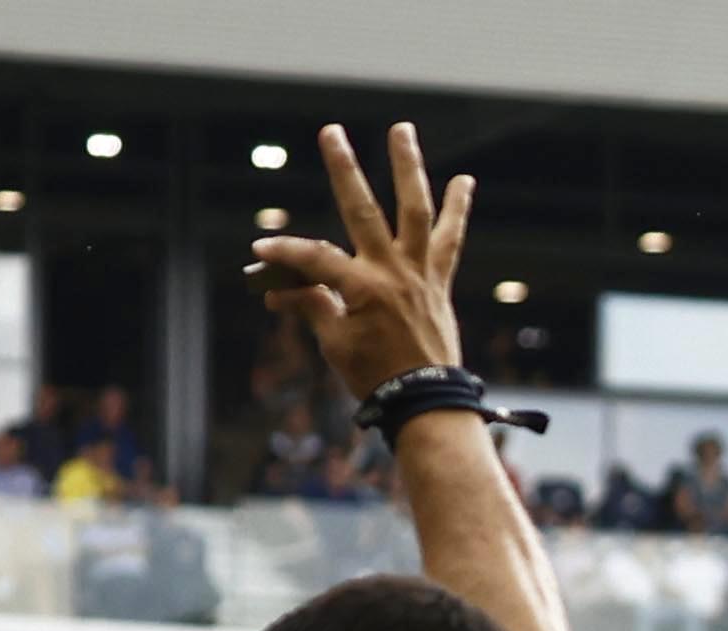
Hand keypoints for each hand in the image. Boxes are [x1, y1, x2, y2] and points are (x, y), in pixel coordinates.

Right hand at [246, 123, 474, 406]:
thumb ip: (310, 307)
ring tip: (403, 130)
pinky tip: (465, 181)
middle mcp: (395, 272)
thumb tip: (278, 289)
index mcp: (364, 289)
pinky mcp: (438, 282)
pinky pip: (450, 240)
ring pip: (416, 211)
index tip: (262, 249)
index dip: (287, 252)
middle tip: (332, 132)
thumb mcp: (334, 344)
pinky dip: (457, 211)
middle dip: (343, 170)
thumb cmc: (376, 378)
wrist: (427, 403)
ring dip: (409, 169)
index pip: (316, 258)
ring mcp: (420, 273)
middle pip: (364, 210)